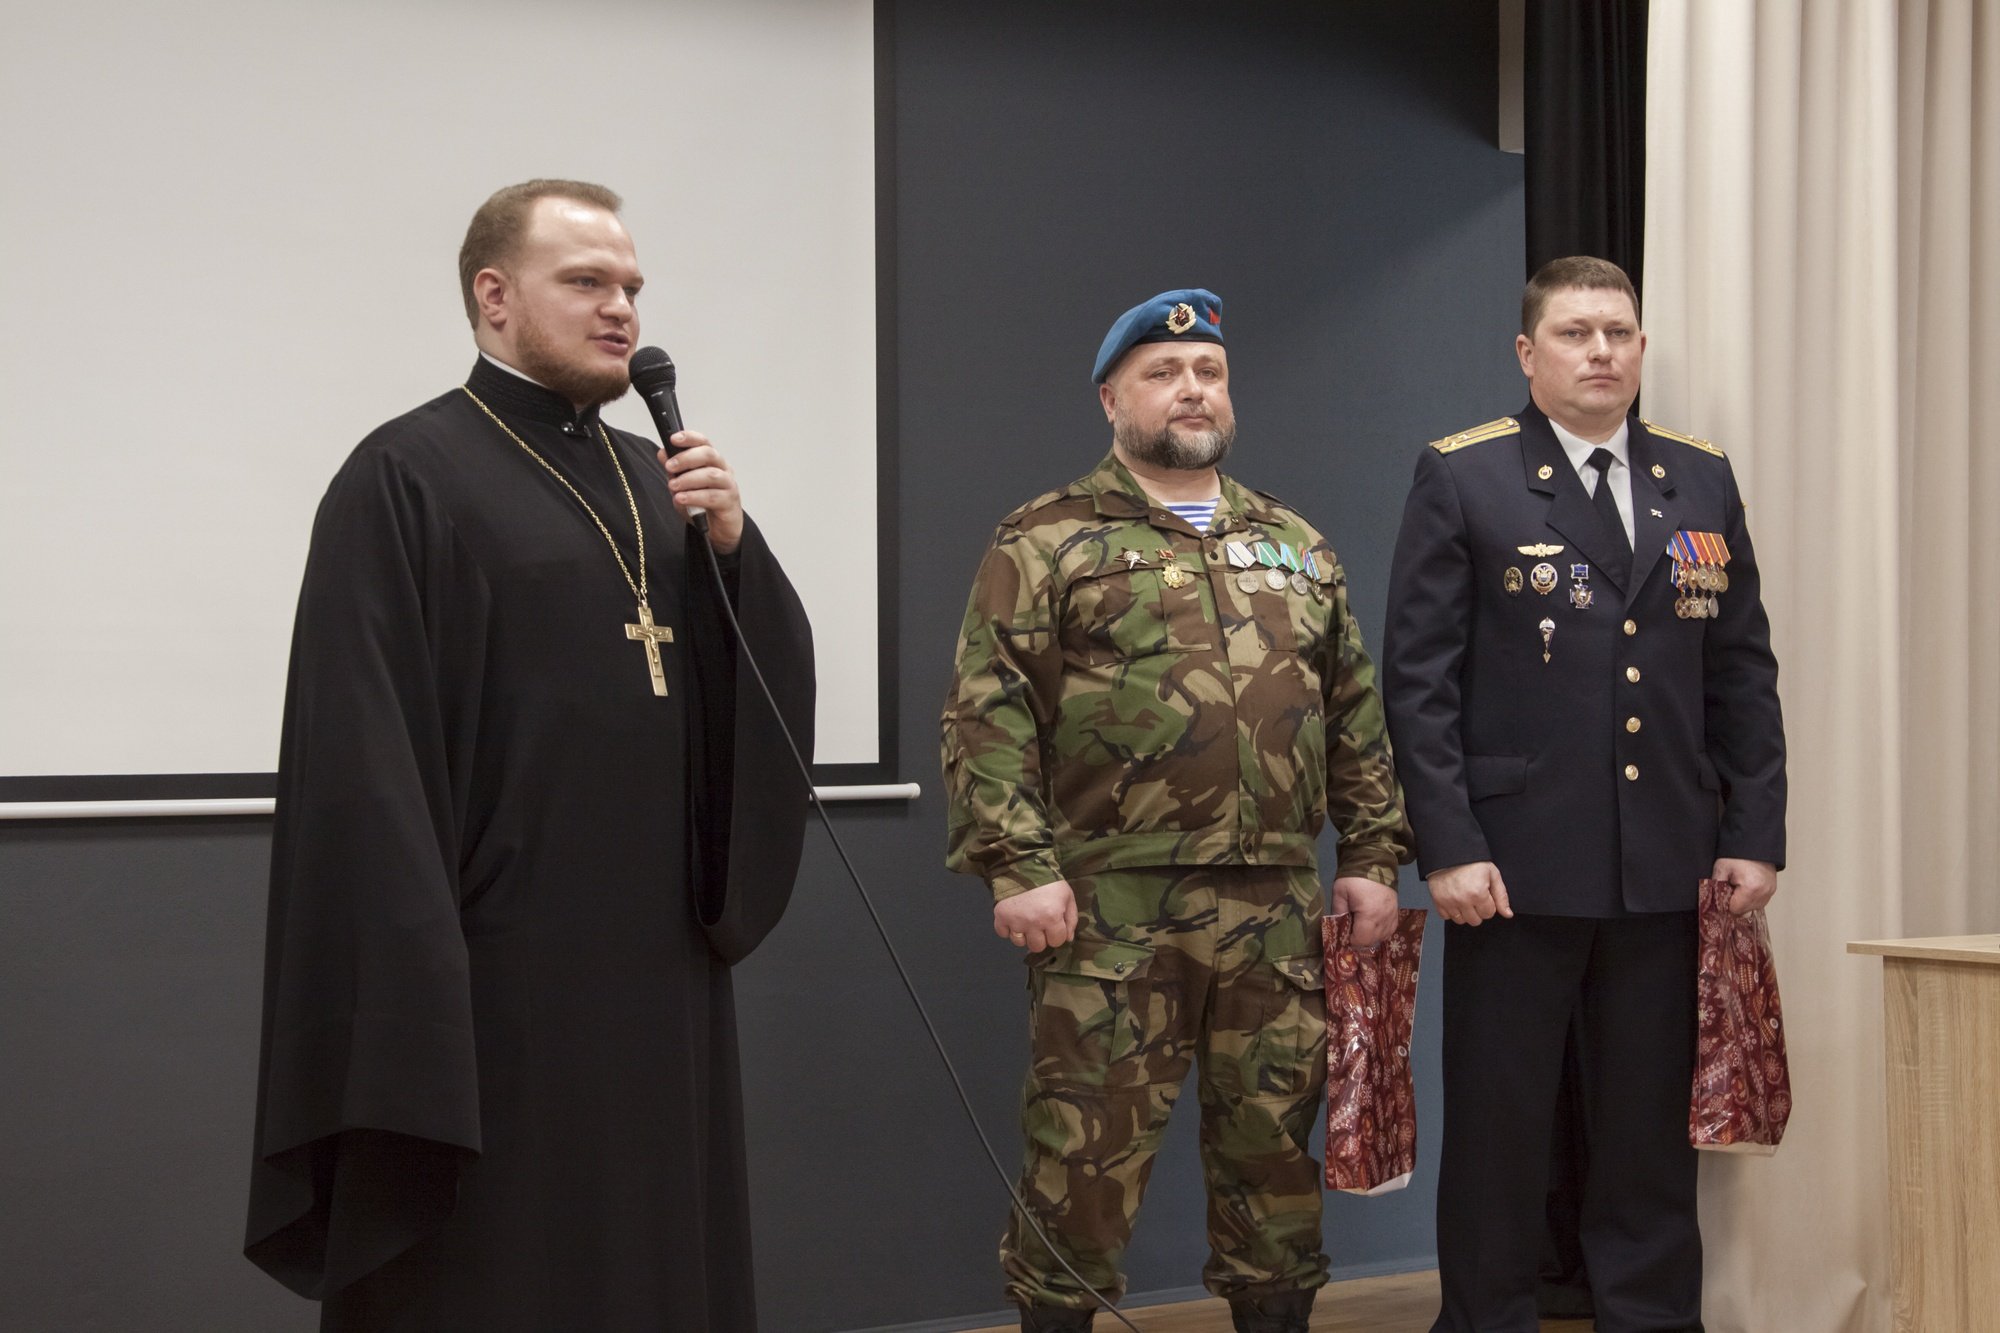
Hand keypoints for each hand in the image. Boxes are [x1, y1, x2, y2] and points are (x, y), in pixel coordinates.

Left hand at [656, 431, 742, 553]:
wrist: (718, 530)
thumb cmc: (703, 506)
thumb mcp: (682, 486)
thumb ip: (674, 471)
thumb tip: (662, 453)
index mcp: (712, 462)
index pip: (703, 442)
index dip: (690, 438)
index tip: (673, 439)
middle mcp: (723, 469)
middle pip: (709, 454)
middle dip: (686, 458)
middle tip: (669, 466)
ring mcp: (728, 485)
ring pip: (711, 475)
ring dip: (689, 479)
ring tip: (673, 486)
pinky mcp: (730, 502)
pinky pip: (712, 496)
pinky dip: (694, 496)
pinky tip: (682, 498)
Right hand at [993, 880, 1077, 952]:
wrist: (1023, 864)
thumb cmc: (1049, 881)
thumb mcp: (1067, 896)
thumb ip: (1071, 919)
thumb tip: (1068, 939)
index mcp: (1052, 918)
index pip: (1056, 942)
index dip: (1056, 934)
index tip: (1053, 924)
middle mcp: (1033, 923)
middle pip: (1037, 946)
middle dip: (1040, 938)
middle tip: (1039, 924)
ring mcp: (1015, 921)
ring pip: (1019, 943)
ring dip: (1023, 935)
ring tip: (1025, 921)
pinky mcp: (1001, 916)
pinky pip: (1003, 933)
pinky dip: (1007, 929)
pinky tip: (1013, 918)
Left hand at [1332, 876, 1399, 945]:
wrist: (1374, 862)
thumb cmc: (1354, 878)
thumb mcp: (1340, 893)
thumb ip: (1338, 912)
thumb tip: (1337, 928)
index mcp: (1369, 914)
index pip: (1361, 940)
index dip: (1350, 941)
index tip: (1343, 935)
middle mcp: (1383, 918)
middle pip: (1372, 941)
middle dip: (1360, 940)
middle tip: (1350, 931)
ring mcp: (1392, 915)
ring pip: (1382, 937)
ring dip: (1371, 937)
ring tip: (1360, 928)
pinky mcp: (1396, 912)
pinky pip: (1390, 930)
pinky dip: (1381, 932)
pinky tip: (1372, 926)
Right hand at [1427, 861, 1511, 925]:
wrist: (1449, 853)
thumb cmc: (1471, 861)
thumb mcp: (1492, 874)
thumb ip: (1501, 896)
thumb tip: (1507, 914)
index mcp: (1478, 893)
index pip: (1489, 914)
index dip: (1489, 904)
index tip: (1484, 895)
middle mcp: (1463, 900)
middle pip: (1475, 921)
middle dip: (1477, 911)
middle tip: (1474, 897)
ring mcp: (1449, 901)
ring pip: (1461, 920)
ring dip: (1464, 912)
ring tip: (1464, 898)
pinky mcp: (1438, 901)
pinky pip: (1446, 916)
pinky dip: (1450, 911)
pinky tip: (1454, 899)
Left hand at [1712, 858, 1777, 914]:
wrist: (1754, 844)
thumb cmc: (1737, 855)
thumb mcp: (1721, 869)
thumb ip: (1716, 888)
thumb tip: (1714, 902)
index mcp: (1751, 888)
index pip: (1735, 909)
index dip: (1726, 904)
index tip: (1723, 894)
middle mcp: (1763, 893)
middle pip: (1745, 911)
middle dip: (1735, 903)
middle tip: (1730, 887)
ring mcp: (1770, 892)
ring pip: (1753, 908)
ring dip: (1744, 902)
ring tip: (1739, 886)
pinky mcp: (1772, 889)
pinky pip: (1760, 902)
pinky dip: (1751, 898)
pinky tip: (1746, 887)